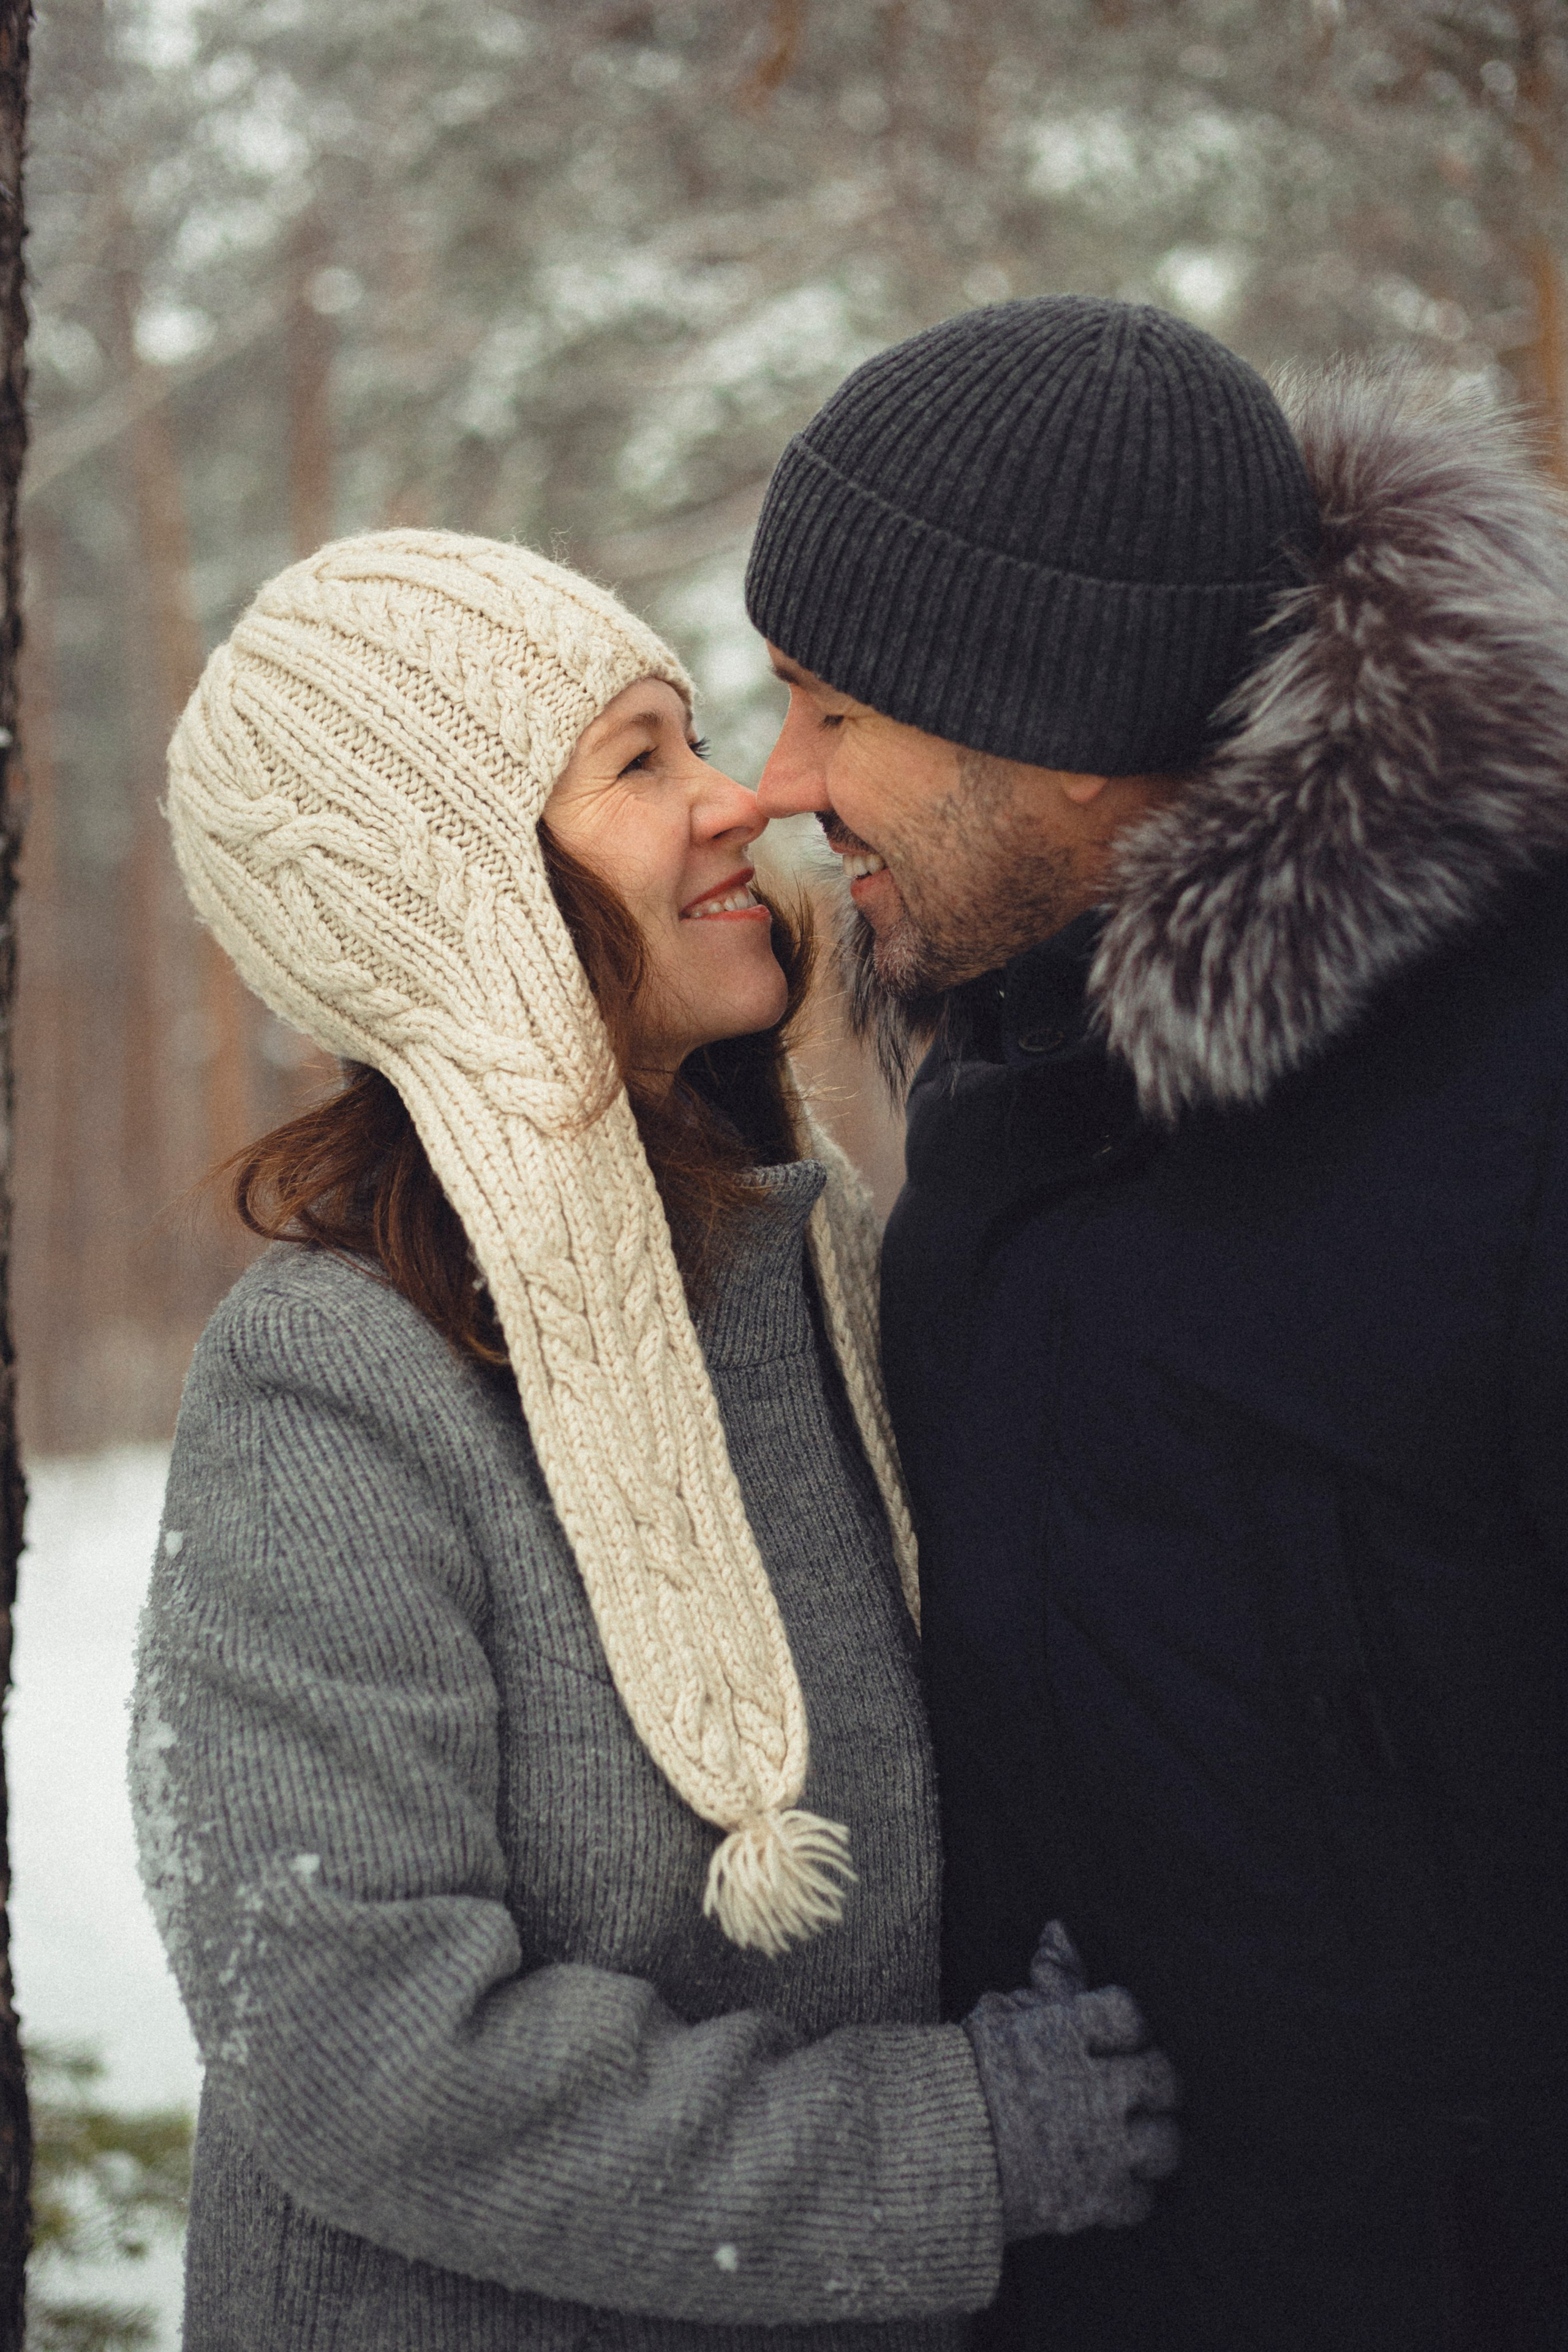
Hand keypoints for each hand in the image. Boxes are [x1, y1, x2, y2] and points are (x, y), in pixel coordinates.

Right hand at [962, 1921, 1181, 2241]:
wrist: (927, 2151)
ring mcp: (1097, 2149)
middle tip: (1144, 2086)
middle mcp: (1092, 2089)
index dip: (1132, 2024)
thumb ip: (1046, 1978)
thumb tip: (1059, 1929)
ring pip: (1166, 2143)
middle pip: (1162, 2078)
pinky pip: (1142, 2200)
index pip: (1131, 2014)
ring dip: (1157, 2139)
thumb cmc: (964, 2074)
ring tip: (1139, 2135)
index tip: (1123, 2035)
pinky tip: (1118, 2180)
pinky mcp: (1091, 2201)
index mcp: (1066, 2033)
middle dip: (1158, 2082)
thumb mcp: (1001, 2014)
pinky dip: (1134, 2193)